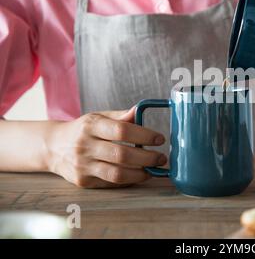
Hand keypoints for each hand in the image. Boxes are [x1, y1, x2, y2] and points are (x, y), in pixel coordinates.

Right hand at [45, 108, 166, 187]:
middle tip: (161, 157)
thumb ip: (120, 116)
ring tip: (153, 169)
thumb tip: (139, 110)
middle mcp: (85, 146)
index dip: (144, 135)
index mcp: (91, 125)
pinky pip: (111, 183)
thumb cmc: (83, 130)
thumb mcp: (99, 117)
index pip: (121, 130)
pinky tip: (139, 175)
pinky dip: (129, 180)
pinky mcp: (83, 181)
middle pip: (121, 155)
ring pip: (117, 174)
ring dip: (140, 173)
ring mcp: (83, 165)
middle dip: (147, 158)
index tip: (159, 139)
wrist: (53, 147)